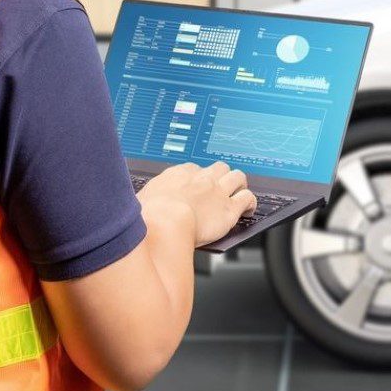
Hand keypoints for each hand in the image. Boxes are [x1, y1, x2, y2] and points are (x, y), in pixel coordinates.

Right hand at [137, 161, 256, 246]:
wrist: (165, 222)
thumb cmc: (149, 215)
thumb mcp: (141, 200)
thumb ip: (147, 199)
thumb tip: (140, 206)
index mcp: (179, 174)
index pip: (194, 169)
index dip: (198, 178)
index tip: (196, 186)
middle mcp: (201, 179)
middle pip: (219, 167)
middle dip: (221, 175)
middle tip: (220, 185)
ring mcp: (217, 192)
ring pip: (237, 177)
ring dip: (239, 184)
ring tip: (239, 191)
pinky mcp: (229, 209)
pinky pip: (247, 198)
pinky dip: (250, 202)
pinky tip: (249, 208)